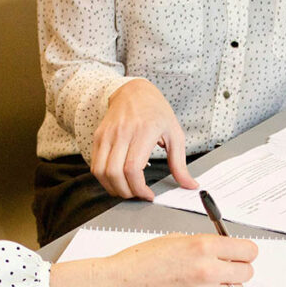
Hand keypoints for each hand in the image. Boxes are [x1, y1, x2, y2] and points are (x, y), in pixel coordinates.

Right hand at [49, 234, 257, 286]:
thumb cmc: (141, 261)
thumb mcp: (176, 240)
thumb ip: (205, 244)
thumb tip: (227, 250)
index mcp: (203, 246)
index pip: (248, 251)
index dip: (245, 252)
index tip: (241, 254)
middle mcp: (207, 270)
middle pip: (247, 272)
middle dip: (237, 269)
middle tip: (224, 268)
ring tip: (206, 283)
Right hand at [92, 79, 198, 199]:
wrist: (134, 91)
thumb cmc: (156, 111)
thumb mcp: (175, 134)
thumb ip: (180, 163)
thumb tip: (190, 184)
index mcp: (143, 132)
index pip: (132, 168)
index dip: (138, 188)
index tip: (148, 195)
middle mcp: (122, 133)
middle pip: (114, 173)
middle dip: (126, 192)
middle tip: (137, 195)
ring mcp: (107, 134)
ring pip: (100, 172)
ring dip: (112, 188)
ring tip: (127, 189)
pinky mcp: (98, 137)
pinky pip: (95, 165)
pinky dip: (104, 178)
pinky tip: (117, 179)